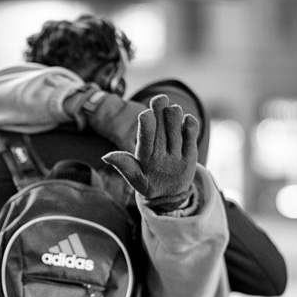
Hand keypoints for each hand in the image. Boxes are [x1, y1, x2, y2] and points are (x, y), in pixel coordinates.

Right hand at [102, 94, 197, 210]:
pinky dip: (190, 127)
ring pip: (176, 133)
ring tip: (172, 107)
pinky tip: (187, 117)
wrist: (171, 197)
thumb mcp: (134, 177)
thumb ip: (123, 164)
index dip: (146, 126)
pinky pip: (191, 139)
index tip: (145, 113)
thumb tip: (105, 156)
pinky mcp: (191, 157)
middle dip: (160, 114)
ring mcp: (178, 158)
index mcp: (146, 161)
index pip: (145, 142)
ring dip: (174, 117)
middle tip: (159, 98)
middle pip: (161, 133)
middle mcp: (162, 159)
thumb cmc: (148, 182)